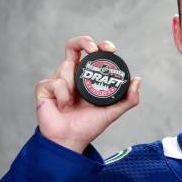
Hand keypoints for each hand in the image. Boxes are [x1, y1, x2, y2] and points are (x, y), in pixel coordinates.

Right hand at [35, 36, 141, 152]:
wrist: (71, 140)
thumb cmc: (89, 126)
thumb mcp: (113, 112)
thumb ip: (129, 99)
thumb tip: (137, 79)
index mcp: (87, 76)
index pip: (93, 53)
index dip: (102, 45)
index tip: (111, 49)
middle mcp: (72, 73)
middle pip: (74, 46)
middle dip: (83, 41)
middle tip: (93, 49)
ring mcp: (57, 79)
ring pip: (66, 67)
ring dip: (72, 85)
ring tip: (73, 103)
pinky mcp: (44, 87)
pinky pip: (55, 82)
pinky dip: (62, 95)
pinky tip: (63, 106)